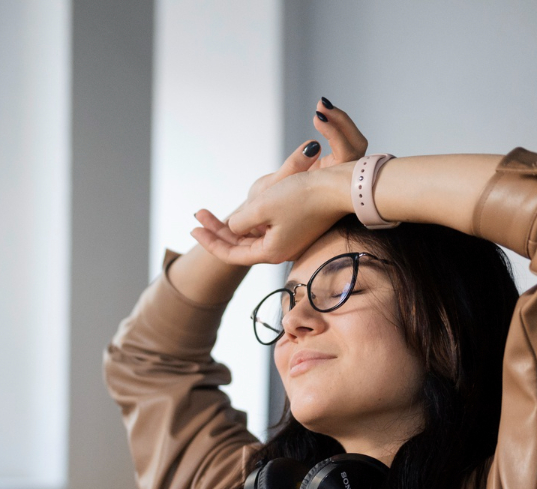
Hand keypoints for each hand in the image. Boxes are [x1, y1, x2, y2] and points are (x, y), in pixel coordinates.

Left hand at [191, 100, 368, 265]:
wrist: (342, 186)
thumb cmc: (303, 195)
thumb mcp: (261, 207)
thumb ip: (240, 221)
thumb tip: (234, 227)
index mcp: (270, 252)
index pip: (231, 254)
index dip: (209, 241)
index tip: (193, 227)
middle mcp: (280, 251)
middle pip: (239, 245)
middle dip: (216, 230)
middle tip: (198, 216)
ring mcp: (290, 240)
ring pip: (252, 236)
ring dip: (231, 226)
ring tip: (210, 216)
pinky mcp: (299, 227)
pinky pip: (267, 228)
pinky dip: (249, 221)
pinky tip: (239, 213)